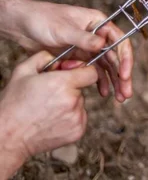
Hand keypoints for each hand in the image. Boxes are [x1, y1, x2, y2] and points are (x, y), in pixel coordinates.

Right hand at [0, 52, 97, 177]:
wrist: (7, 137)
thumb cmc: (13, 104)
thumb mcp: (22, 72)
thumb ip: (44, 57)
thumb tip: (60, 57)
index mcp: (62, 83)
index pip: (91, 72)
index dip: (82, 71)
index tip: (72, 74)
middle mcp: (73, 100)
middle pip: (82, 88)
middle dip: (70, 88)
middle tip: (50, 95)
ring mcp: (76, 118)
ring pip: (80, 103)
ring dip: (69, 103)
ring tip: (48, 109)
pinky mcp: (78, 132)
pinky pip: (79, 118)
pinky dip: (70, 117)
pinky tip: (52, 120)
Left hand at [1, 0, 132, 101]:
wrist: (24, 25)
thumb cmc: (43, 19)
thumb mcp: (63, 29)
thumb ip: (83, 38)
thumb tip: (102, 45)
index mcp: (98, 23)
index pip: (119, 41)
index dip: (125, 58)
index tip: (125, 75)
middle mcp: (98, 35)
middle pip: (116, 57)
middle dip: (122, 76)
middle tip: (126, 93)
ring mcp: (90, 47)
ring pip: (108, 66)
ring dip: (114, 81)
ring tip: (120, 98)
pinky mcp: (80, 57)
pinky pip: (94, 71)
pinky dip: (100, 82)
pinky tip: (103, 93)